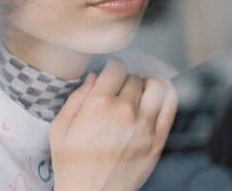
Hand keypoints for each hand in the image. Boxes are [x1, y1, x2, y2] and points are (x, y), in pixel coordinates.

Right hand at [49, 59, 177, 190]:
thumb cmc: (72, 164)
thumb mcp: (60, 129)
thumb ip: (76, 98)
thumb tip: (93, 77)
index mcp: (98, 105)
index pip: (116, 68)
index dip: (112, 68)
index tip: (111, 72)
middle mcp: (124, 111)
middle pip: (134, 78)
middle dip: (127, 80)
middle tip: (121, 89)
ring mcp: (145, 125)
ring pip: (156, 86)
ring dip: (148, 84)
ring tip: (140, 91)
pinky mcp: (158, 138)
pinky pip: (171, 104)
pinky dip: (168, 93)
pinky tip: (159, 94)